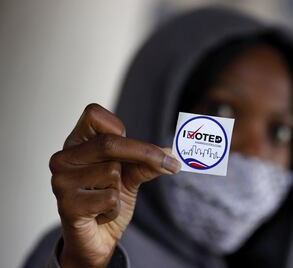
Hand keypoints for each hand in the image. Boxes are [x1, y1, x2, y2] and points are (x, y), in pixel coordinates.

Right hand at [49, 103, 179, 266]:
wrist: (96, 239)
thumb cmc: (108, 201)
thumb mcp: (130, 175)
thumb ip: (145, 161)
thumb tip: (170, 152)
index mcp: (76, 144)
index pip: (93, 114)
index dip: (118, 127)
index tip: (132, 144)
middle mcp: (64, 158)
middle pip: (109, 142)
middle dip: (145, 154)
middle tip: (171, 164)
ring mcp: (61, 182)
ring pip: (112, 173)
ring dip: (119, 190)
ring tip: (105, 200)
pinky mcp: (67, 205)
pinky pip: (110, 198)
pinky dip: (114, 209)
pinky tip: (100, 214)